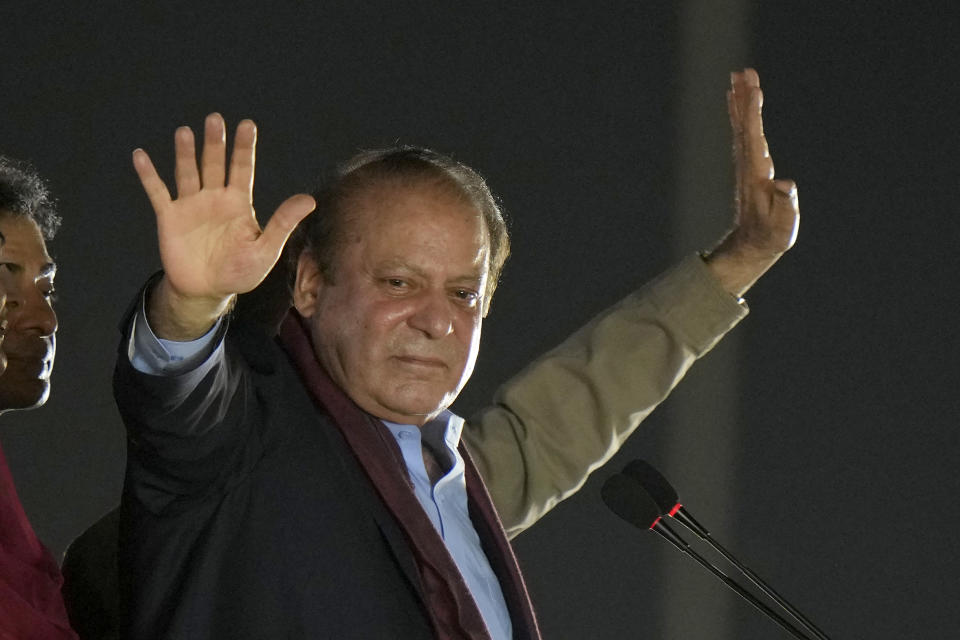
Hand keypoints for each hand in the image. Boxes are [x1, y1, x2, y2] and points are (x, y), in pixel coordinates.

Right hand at [133, 113, 314, 338]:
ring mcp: (190, 205)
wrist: (207, 291)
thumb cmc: (239, 271)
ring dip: (185, 153)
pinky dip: (148, 174)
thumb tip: (309, 200)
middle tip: (215, 119)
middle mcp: (214, 197)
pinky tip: (140, 155)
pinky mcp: (169, 217)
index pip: (242, 168)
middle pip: (215, 164)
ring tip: (185, 132)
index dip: (244, 147)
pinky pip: (157, 192)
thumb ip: (283, 223)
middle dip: (215, 143)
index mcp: (238, 203)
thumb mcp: (265, 249)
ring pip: (188, 172)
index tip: (247, 125)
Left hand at [705, 68, 799, 296]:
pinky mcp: (748, 166)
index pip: (754, 139)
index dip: (753, 115)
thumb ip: (786, 205)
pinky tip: (739, 101)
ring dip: (740, 102)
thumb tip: (785, 185)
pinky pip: (744, 133)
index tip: (753, 91)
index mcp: (756, 176)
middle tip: (742, 72)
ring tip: (739, 77)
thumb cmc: (771, 236)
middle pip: (744, 126)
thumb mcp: (783, 225)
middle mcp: (747, 166)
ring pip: (742, 127)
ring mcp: (746, 164)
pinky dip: (742, 115)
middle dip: (744, 99)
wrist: (751, 245)